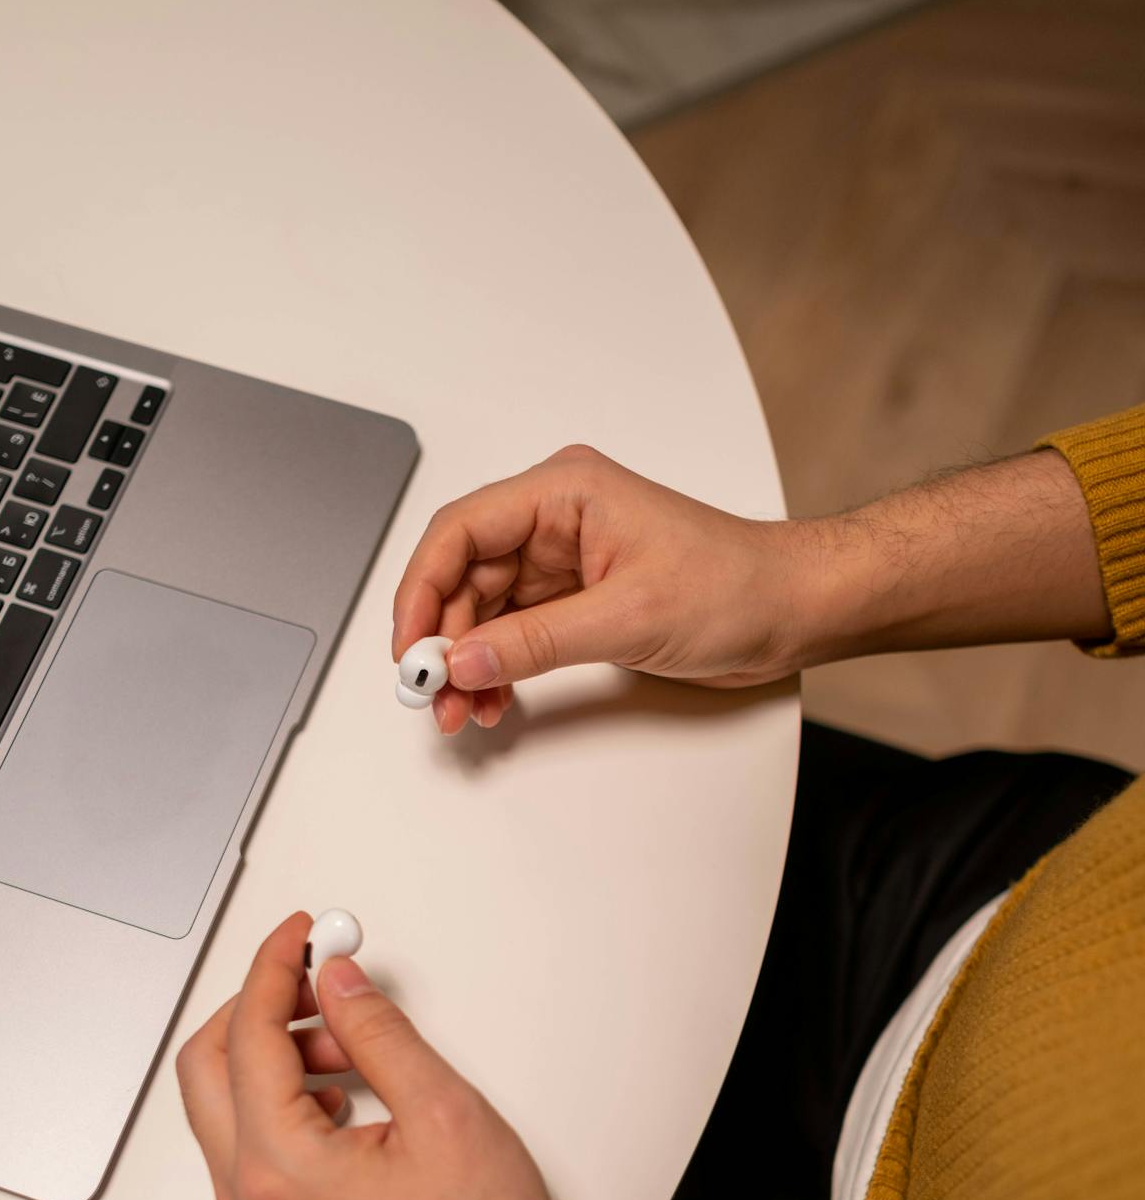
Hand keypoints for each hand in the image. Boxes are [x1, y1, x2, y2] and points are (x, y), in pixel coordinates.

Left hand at [176, 911, 602, 1199]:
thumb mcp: (444, 1113)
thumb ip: (379, 1033)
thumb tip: (339, 983)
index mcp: (280, 1169)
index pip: (247, 1036)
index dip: (274, 970)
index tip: (300, 936)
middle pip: (206, 1071)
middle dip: (260, 1012)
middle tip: (319, 986)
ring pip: (227, 1116)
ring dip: (276, 1065)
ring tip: (356, 1056)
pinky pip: (250, 1159)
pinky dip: (282, 1113)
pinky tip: (347, 1106)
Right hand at [392, 444, 806, 734]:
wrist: (790, 610)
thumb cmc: (735, 585)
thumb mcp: (628, 617)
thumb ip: (537, 641)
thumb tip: (465, 659)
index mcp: (565, 491)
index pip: (461, 531)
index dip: (422, 589)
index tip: (410, 646)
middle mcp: (557, 519)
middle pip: (463, 575)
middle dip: (441, 638)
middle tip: (432, 693)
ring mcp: (564, 560)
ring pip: (483, 610)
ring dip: (467, 661)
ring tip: (464, 708)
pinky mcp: (576, 599)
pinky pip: (513, 631)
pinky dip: (497, 667)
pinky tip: (494, 698)